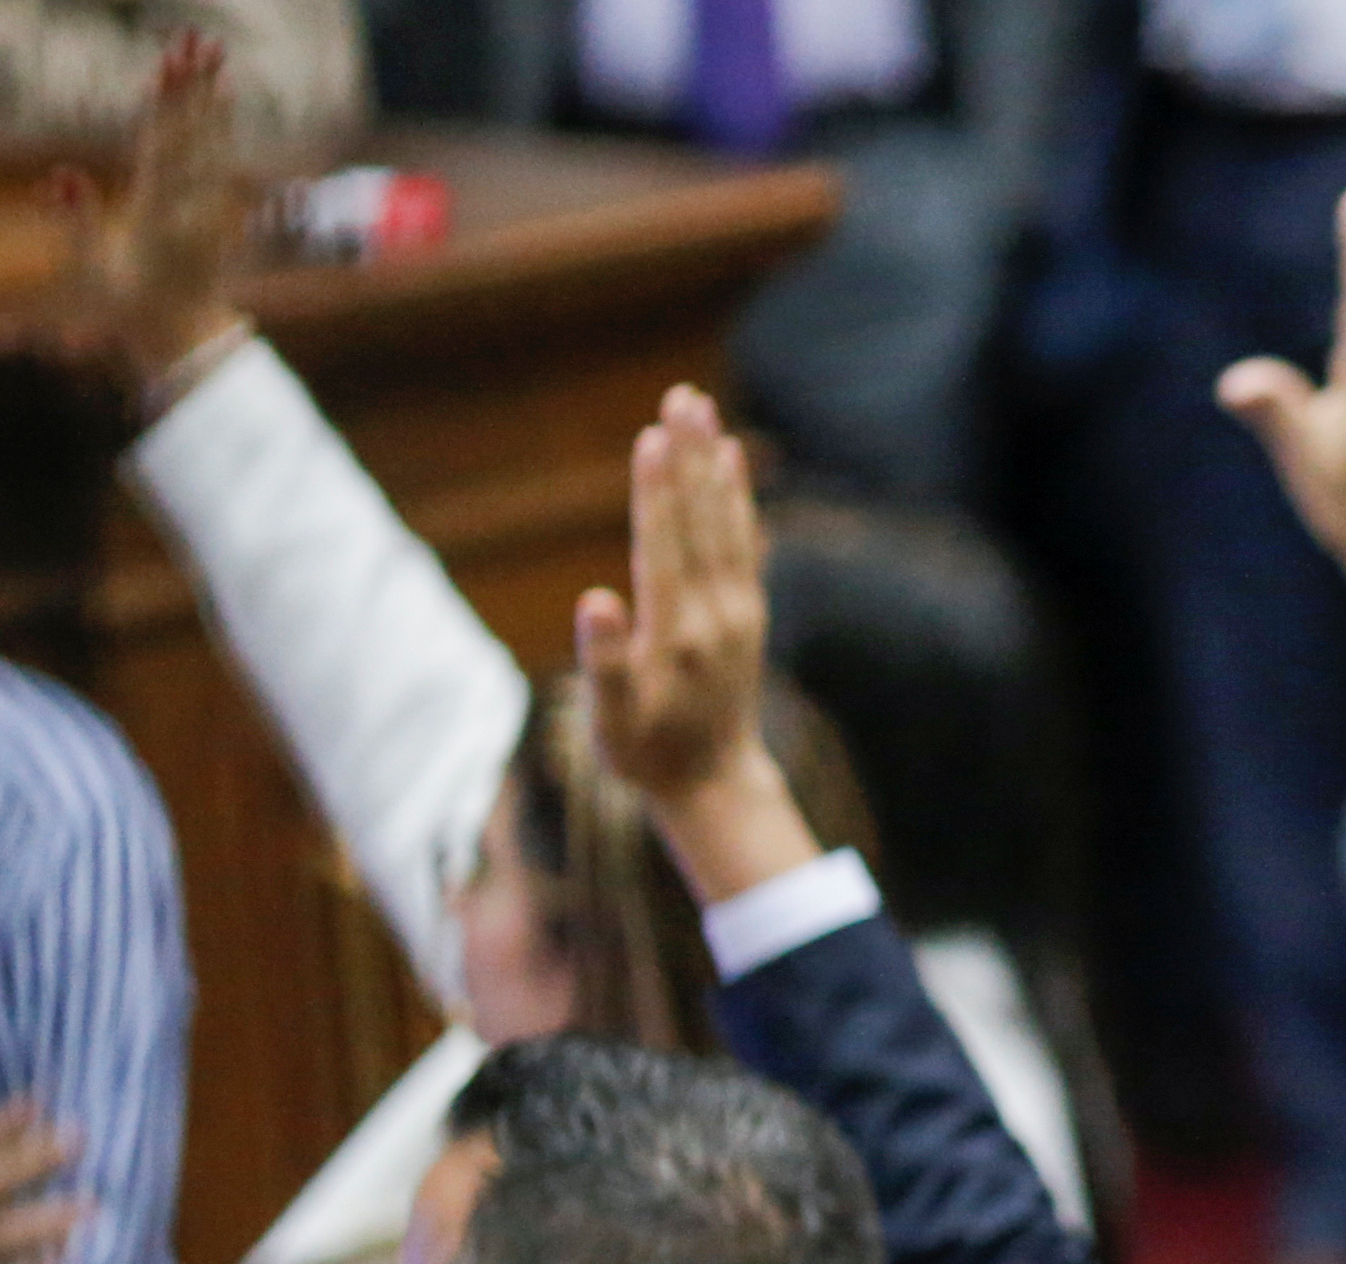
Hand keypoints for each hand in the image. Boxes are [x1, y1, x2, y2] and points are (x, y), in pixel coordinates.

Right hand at [51, 35, 259, 396]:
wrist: (187, 337)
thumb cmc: (128, 306)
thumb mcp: (94, 271)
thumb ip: (75, 222)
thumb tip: (59, 175)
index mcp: (158, 220)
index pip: (163, 152)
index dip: (166, 108)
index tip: (166, 68)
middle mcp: (193, 208)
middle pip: (193, 136)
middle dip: (192, 85)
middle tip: (195, 39)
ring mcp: (212, 210)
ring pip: (213, 140)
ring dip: (210, 93)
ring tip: (213, 50)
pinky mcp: (221, 209)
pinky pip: (221, 158)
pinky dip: (221, 122)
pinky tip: (225, 91)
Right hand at [576, 385, 782, 833]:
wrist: (716, 784)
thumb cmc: (647, 754)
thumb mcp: (614, 721)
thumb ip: (606, 662)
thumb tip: (596, 600)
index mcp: (677, 635)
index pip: (664, 548)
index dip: (657, 492)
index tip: (653, 437)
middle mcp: (717, 616)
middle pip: (700, 523)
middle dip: (690, 459)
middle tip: (684, 398)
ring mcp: (739, 612)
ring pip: (727, 524)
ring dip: (714, 465)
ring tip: (704, 410)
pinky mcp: (749, 613)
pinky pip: (744, 543)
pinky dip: (738, 499)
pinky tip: (732, 459)